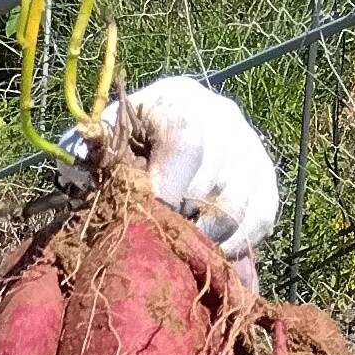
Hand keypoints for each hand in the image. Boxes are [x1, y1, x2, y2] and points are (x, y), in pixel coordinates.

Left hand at [90, 74, 278, 263]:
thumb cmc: (123, 145)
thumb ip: (96, 160)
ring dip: (206, 238)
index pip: (186, 140)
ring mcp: (249, 149)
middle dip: (181, 219)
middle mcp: (223, 117)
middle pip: (212, 179)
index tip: (147, 218)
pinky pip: (259, 220)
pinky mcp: (265, 180)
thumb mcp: (105, 143)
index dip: (167, 187)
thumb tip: (89, 186)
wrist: (159, 133)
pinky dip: (234, 245)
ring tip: (179, 247)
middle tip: (157, 238)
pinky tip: (208, 254)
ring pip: (238, 206)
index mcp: (177, 100)